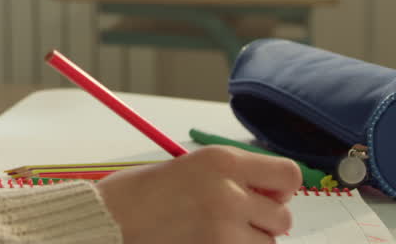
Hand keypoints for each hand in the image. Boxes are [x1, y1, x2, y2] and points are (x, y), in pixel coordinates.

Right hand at [95, 145, 302, 243]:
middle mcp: (229, 193)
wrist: (106, 221)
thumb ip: (231, 176)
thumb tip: (271, 193)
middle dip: (263, 222)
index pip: (288, 175)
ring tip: (212, 235)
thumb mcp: (188, 167)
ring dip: (246, 243)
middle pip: (283, 217)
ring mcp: (225, 230)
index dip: (280, 188)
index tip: (264, 194)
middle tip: (232, 221)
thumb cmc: (138, 194)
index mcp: (222, 160)